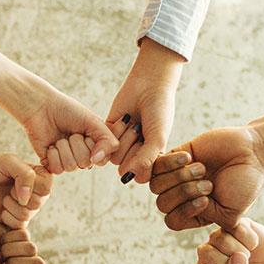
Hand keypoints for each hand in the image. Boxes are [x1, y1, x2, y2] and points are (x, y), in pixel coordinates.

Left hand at [0, 154, 52, 226]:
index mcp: (38, 176)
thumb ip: (25, 174)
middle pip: (38, 202)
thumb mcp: (8, 161)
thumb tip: (27, 200)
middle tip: (7, 189)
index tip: (15, 178)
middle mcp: (36, 193)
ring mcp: (27, 208)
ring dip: (11, 206)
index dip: (30, 184)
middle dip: (18, 196)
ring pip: (28, 214)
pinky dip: (8, 217)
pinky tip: (1, 209)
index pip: (46, 185)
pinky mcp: (17, 221)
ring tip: (3, 198)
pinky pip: (20, 224)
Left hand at [18, 86, 118, 170]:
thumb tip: (97, 161)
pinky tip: (51, 144)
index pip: (102, 159)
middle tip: (70, 132)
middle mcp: (82, 156)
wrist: (41, 107)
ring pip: (71, 166)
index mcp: (95, 147)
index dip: (93, 144)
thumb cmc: (68, 110)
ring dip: (64, 147)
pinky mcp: (51, 164)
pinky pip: (57, 169)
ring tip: (60, 137)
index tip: (86, 131)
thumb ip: (107, 140)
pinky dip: (53, 154)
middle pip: (85, 162)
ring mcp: (67, 161)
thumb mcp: (94, 122)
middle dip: (76, 143)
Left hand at [107, 40, 184, 183]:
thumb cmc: (159, 111)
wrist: (148, 85)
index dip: (144, 162)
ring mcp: (122, 145)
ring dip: (124, 138)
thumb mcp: (158, 138)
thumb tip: (126, 178)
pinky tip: (125, 118)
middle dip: (133, 147)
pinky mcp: (108, 133)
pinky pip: (104, 143)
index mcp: (152, 159)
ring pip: (114, 157)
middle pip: (125, 166)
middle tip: (142, 128)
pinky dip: (115, 130)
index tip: (153, 141)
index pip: (141, 176)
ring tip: (134, 122)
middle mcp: (136, 155)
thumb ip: (145, 160)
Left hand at [150, 126, 263, 230]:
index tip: (206, 200)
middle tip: (208, 183)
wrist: (253, 152)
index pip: (173, 221)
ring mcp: (178, 176)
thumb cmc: (246, 183)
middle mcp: (184, 197)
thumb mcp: (231, 212)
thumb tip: (180, 208)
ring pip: (156, 186)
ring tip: (201, 168)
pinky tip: (190, 157)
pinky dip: (171, 162)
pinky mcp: (176, 156)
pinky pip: (155, 164)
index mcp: (196, 213)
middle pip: (162, 204)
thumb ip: (207, 218)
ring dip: (179, 177)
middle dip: (184, 193)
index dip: (184, 212)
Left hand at [191, 220, 263, 263]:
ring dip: (240, 249)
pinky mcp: (235, 224)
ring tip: (248, 255)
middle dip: (229, 262)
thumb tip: (235, 258)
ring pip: (218, 238)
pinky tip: (254, 244)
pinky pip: (236, 227)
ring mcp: (220, 237)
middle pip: (205, 253)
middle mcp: (208, 254)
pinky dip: (250, 238)